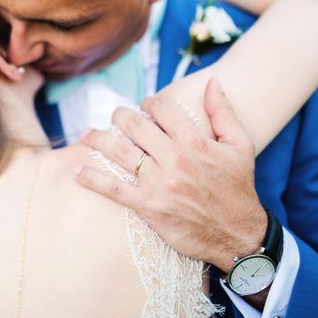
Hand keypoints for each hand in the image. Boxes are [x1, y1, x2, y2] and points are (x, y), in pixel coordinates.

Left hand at [75, 78, 266, 272]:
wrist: (238, 236)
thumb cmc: (238, 189)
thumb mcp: (240, 146)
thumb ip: (223, 112)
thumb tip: (212, 82)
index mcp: (195, 142)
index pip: (161, 110)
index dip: (149, 103)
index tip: (145, 105)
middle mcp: (174, 159)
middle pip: (134, 126)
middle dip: (120, 116)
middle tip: (115, 116)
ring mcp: (158, 183)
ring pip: (119, 152)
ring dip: (97, 139)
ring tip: (86, 134)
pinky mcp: (148, 206)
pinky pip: (114, 190)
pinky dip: (92, 180)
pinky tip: (76, 171)